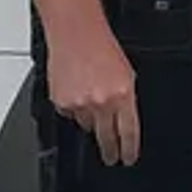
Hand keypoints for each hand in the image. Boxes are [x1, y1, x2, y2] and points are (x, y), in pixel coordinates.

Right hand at [45, 23, 141, 166]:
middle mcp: (102, 102)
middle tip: (111, 158)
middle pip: (107, 139)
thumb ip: (126, 98)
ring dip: (91, 120)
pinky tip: (76, 92)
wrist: (76, 33)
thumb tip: (124, 118)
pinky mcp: (61, 102)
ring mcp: (80, 104)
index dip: (129, 149)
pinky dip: (74, 108)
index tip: (128, 158)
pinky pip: (69, 115)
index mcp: (123, 95)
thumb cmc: (102, 47)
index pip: (129, 132)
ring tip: (91, 101)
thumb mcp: (127, 73)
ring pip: (87, 125)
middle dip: (110, 151)